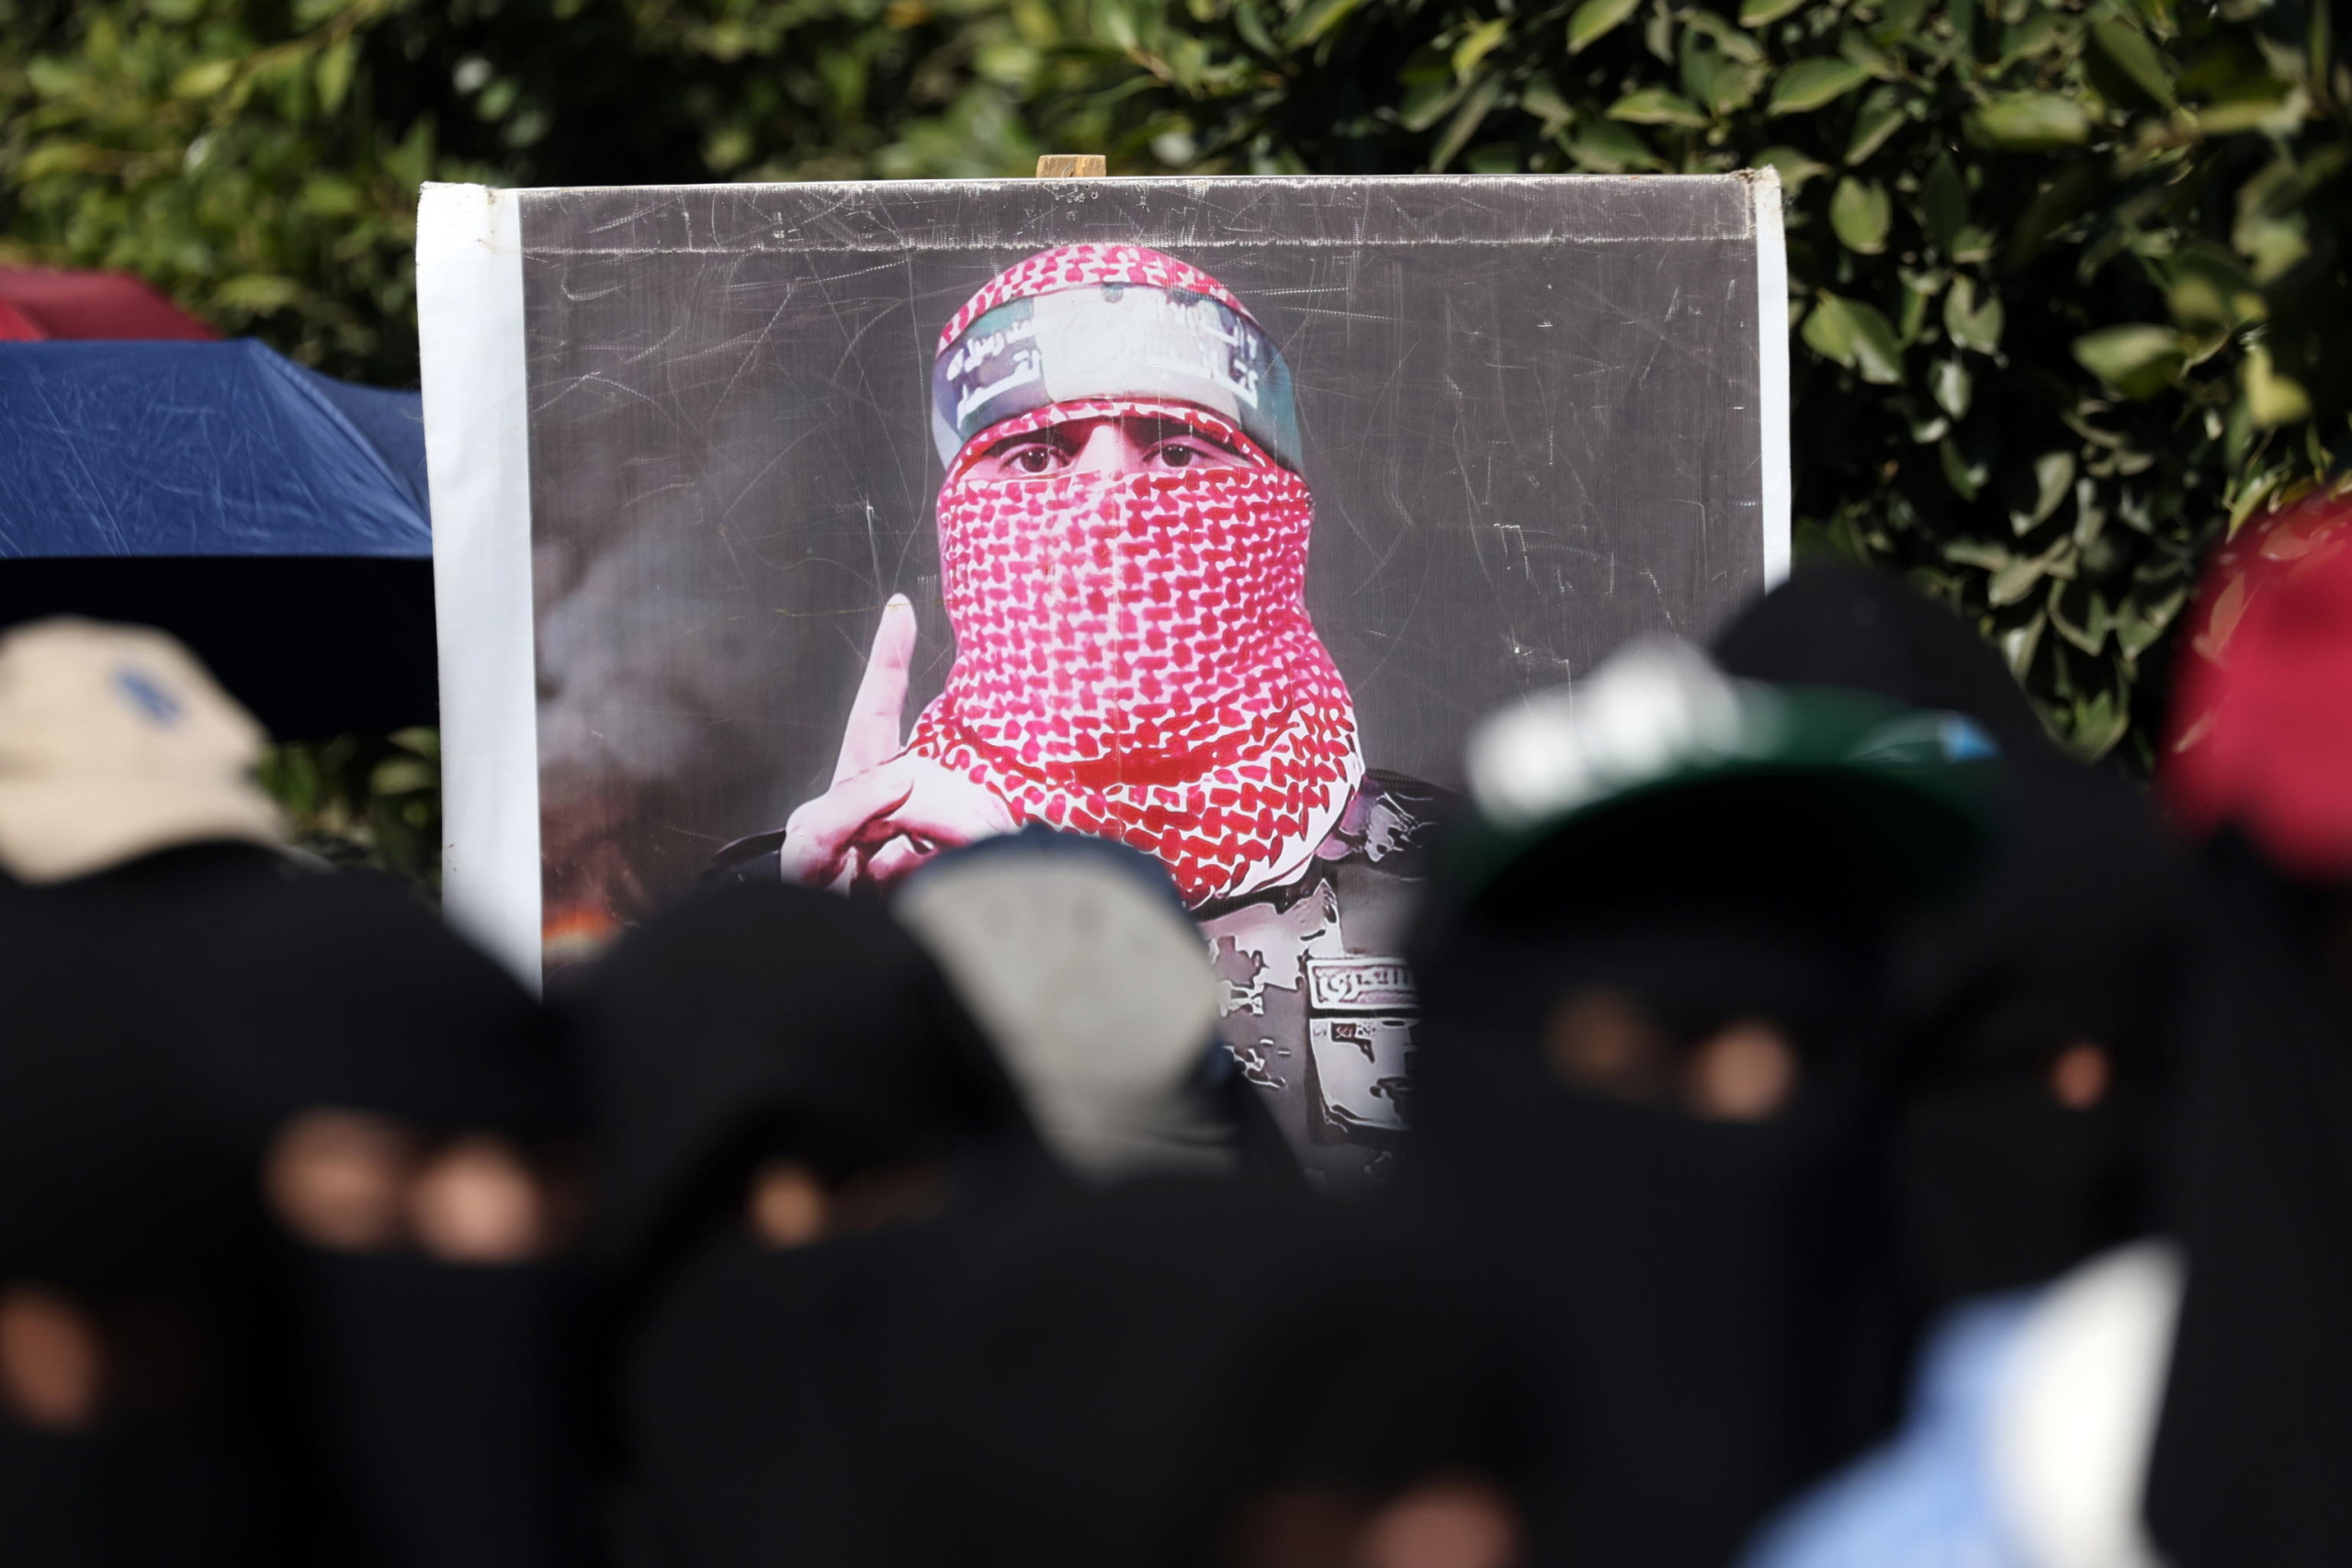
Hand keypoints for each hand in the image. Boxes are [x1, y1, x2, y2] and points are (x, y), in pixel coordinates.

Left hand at [777, 595, 1014, 890]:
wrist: (842, 966)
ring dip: (941, 849)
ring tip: (906, 887)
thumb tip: (910, 776)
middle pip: (932, 775)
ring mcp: (931, 826)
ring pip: (963, 810)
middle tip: (917, 857)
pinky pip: (978, 844)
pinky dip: (961, 862)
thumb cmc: (814, 908)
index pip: (876, 708)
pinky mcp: (962, 855)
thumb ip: (853, 804)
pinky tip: (948, 883)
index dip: (889, 657)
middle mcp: (898, 796)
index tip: (900, 607)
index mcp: (858, 781)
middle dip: (939, 813)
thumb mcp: (814, 848)